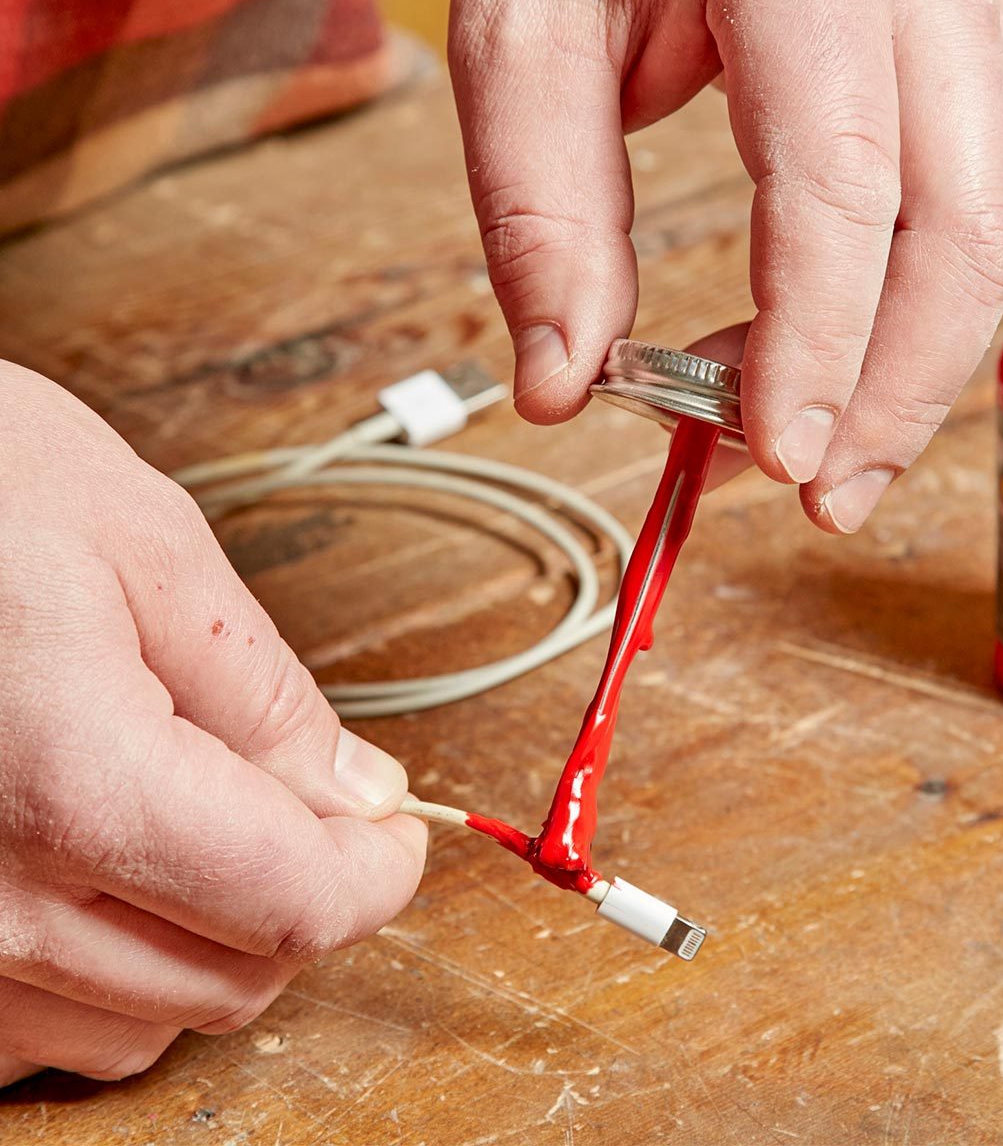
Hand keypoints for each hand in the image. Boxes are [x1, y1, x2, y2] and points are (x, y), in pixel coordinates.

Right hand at [0, 363, 425, 1086]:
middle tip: (319, 813)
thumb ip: (264, 690)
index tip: (395, 833)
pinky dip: (103, 969)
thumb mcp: (146, 547)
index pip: (288, 901)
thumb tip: (355, 790)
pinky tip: (110, 874)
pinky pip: (32, 1026)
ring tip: (208, 830)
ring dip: (208, 942)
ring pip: (136, 1023)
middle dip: (305, 901)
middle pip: (227, 979)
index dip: (373, 875)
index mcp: (74, 779)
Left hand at [449, 0, 1002, 530]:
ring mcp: (954, 8)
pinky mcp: (948, 46)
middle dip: (895, 390)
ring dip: (907, 366)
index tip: (774, 456)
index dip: (816, 342)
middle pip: (959, 225)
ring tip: (814, 454)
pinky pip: (956, 199)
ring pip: (982, 225)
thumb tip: (561, 388)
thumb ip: (541, 214)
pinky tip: (826, 362)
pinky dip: (897, 306)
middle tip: (818, 498)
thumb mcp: (524, 30)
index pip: (840, 186)